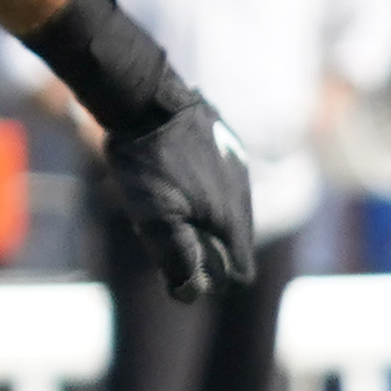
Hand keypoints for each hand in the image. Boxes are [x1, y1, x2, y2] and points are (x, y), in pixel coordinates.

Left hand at [101, 104, 261, 306]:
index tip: (188, 270)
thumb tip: (191, 293)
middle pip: (236, 241)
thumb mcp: (153, 217)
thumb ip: (177, 257)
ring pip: (230, 208)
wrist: (145, 97)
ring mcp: (239, 168)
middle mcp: (244, 196)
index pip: (242, 273)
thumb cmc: (146, 162)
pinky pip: (224, 179)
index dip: (218, 280)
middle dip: (210, 246)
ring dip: (206, 214)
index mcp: (232, 219)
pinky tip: (176, 170)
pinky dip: (205, 186)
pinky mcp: (229, 145)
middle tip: (169, 230)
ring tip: (168, 196)